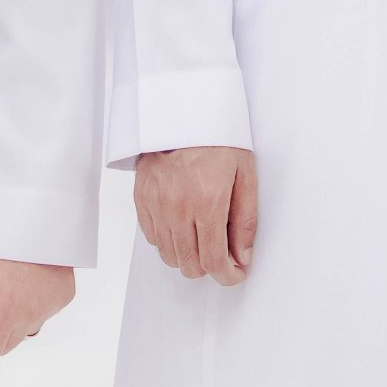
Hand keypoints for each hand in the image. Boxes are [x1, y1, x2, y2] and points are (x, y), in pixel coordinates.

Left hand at [0, 257, 74, 364]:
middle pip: (4, 345)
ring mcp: (52, 306)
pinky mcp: (64, 296)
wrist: (34, 206)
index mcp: (7, 310)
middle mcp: (33, 314)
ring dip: (8, 322)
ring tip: (0, 288)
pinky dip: (28, 308)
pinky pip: (40, 315)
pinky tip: (21, 282)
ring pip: (23, 331)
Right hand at [134, 147, 257, 286]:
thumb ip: (244, 220)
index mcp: (207, 201)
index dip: (227, 276)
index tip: (235, 273)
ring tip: (203, 238)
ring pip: (169, 256)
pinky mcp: (141, 200)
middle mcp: (177, 207)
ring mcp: (155, 205)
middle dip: (209, 268)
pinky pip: (153, 238)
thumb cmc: (217, 139)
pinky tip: (184, 225)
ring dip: (189, 256)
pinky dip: (170, 241)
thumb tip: (242, 257)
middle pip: (189, 265)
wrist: (182, 111)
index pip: (213, 260)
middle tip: (223, 255)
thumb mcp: (245, 175)